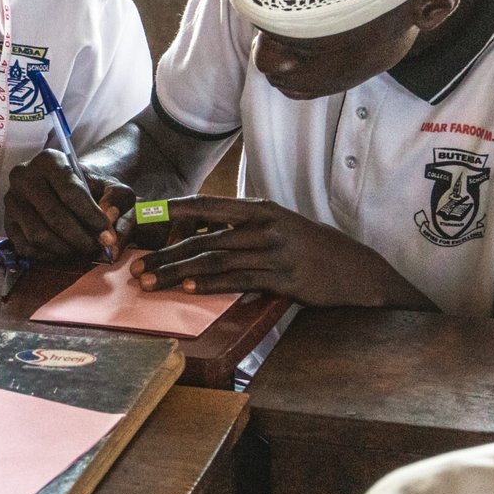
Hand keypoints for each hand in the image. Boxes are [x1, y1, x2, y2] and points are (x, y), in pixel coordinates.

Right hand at [4, 149, 132, 260]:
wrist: (67, 188)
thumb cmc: (91, 187)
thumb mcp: (112, 186)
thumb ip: (118, 201)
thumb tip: (109, 225)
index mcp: (50, 160)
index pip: (70, 192)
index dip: (91, 218)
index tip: (106, 236)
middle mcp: (24, 176)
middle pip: (53, 216)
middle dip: (79, 238)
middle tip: (95, 248)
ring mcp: (11, 200)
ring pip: (38, 234)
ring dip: (64, 249)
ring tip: (81, 250)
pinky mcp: (7, 223)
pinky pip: (26, 248)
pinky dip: (48, 256)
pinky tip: (64, 252)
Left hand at [128, 195, 428, 307]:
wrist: (358, 271)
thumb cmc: (313, 249)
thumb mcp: (279, 227)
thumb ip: (243, 228)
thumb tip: (202, 233)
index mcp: (260, 209)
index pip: (208, 205)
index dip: (173, 210)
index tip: (144, 215)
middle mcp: (265, 226)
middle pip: (204, 238)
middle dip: (166, 253)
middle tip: (136, 266)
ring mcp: (274, 251)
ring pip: (215, 260)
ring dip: (178, 272)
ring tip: (150, 281)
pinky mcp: (283, 277)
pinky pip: (238, 279)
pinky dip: (210, 284)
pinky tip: (188, 288)